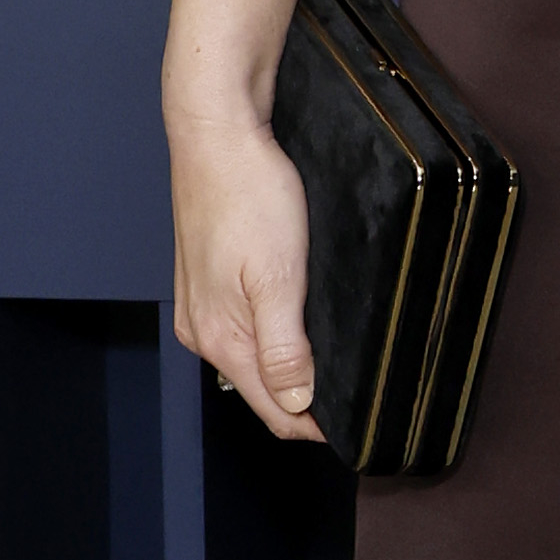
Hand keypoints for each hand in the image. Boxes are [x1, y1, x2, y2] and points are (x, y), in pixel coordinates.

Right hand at [169, 114, 324, 441]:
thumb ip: (283, 345)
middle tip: (356, 400)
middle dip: (304, 400)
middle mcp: (204, 329)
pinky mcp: (210, 277)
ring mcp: (203, 303)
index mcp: (219, 337)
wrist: (218, 133)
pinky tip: (302, 322)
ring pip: (253, 355)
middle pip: (261, 386)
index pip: (272, 407)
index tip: (357, 427)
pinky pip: (246, 324)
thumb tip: (297, 402)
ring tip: (335, 366)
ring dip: (291, 367)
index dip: (314, 424)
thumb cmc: (247, 194)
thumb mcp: (277, 275)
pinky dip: (275, 335)